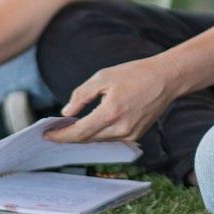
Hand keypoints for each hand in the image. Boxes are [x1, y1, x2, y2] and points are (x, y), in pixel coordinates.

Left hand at [46, 57, 178, 145]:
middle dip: (69, 136)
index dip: (60, 136)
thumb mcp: (104, 77)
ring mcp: (130, 135)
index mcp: (110, 113)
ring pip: (98, 140)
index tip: (46, 135)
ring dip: (84, 135)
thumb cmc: (134, 74)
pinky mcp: (136, 135)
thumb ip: (82, 95)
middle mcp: (120, 128)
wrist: (166, 79)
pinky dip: (99, 133)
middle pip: (86, 140)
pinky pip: (111, 138)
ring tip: (69, 127)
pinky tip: (91, 125)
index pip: (78, 133)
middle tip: (54, 130)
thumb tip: (66, 112)